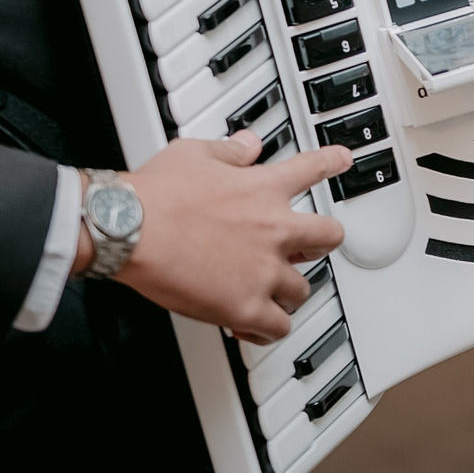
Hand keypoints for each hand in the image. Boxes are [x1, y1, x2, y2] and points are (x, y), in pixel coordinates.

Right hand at [91, 134, 353, 343]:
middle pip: (328, 237)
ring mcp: (264, 271)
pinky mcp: (244, 306)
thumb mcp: (195, 154)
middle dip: (322, 242)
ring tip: (274, 293)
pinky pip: (277, 328)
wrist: (131, 230)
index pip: (311, 169)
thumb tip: (246, 144)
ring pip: (303, 289)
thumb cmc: (156, 195)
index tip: (342, 160)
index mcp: (263, 188)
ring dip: (290, 290)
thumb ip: (229, 151)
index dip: (332, 163)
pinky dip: (268, 329)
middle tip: (311, 246)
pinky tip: (255, 327)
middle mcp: (274, 229)